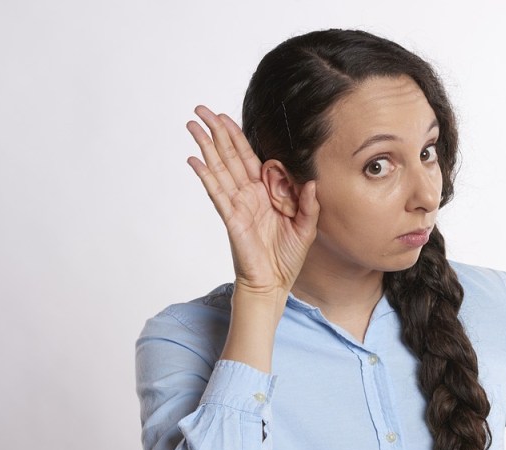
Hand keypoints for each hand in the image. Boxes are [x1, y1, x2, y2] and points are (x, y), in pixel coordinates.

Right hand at [186, 106, 318, 298]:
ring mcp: (237, 204)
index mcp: (265, 192)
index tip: (225, 118)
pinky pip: (217, 193)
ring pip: (219, 169)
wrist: (274, 283)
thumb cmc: (287, 257)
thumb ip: (310, 204)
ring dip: (206, 146)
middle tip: (201, 109)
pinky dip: (206, 176)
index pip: (249, 158)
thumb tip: (313, 182)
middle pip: (229, 156)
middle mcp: (248, 194)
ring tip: (192, 125)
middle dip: (216, 132)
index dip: (237, 137)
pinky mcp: (232, 218)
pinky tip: (194, 160)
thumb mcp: (306, 227)